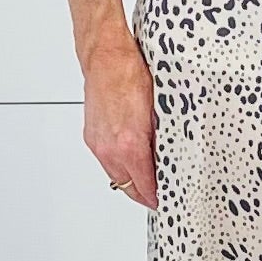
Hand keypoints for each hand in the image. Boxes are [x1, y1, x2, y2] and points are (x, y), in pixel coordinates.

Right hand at [84, 29, 157, 208]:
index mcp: (130, 145)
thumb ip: (162, 141)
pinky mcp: (91, 136)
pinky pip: (106, 161)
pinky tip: (129, 159)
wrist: (106, 58)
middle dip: (143, 194)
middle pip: (127, 187)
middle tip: (157, 196)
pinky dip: (118, 166)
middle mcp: (110, 149)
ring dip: (130, 180)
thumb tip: (170, 158)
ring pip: (115, 176)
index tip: (164, 201)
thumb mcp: (159, 110)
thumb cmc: (131, 75)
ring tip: (145, 179)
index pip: (144, 187)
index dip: (156, 198)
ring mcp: (98, 144)